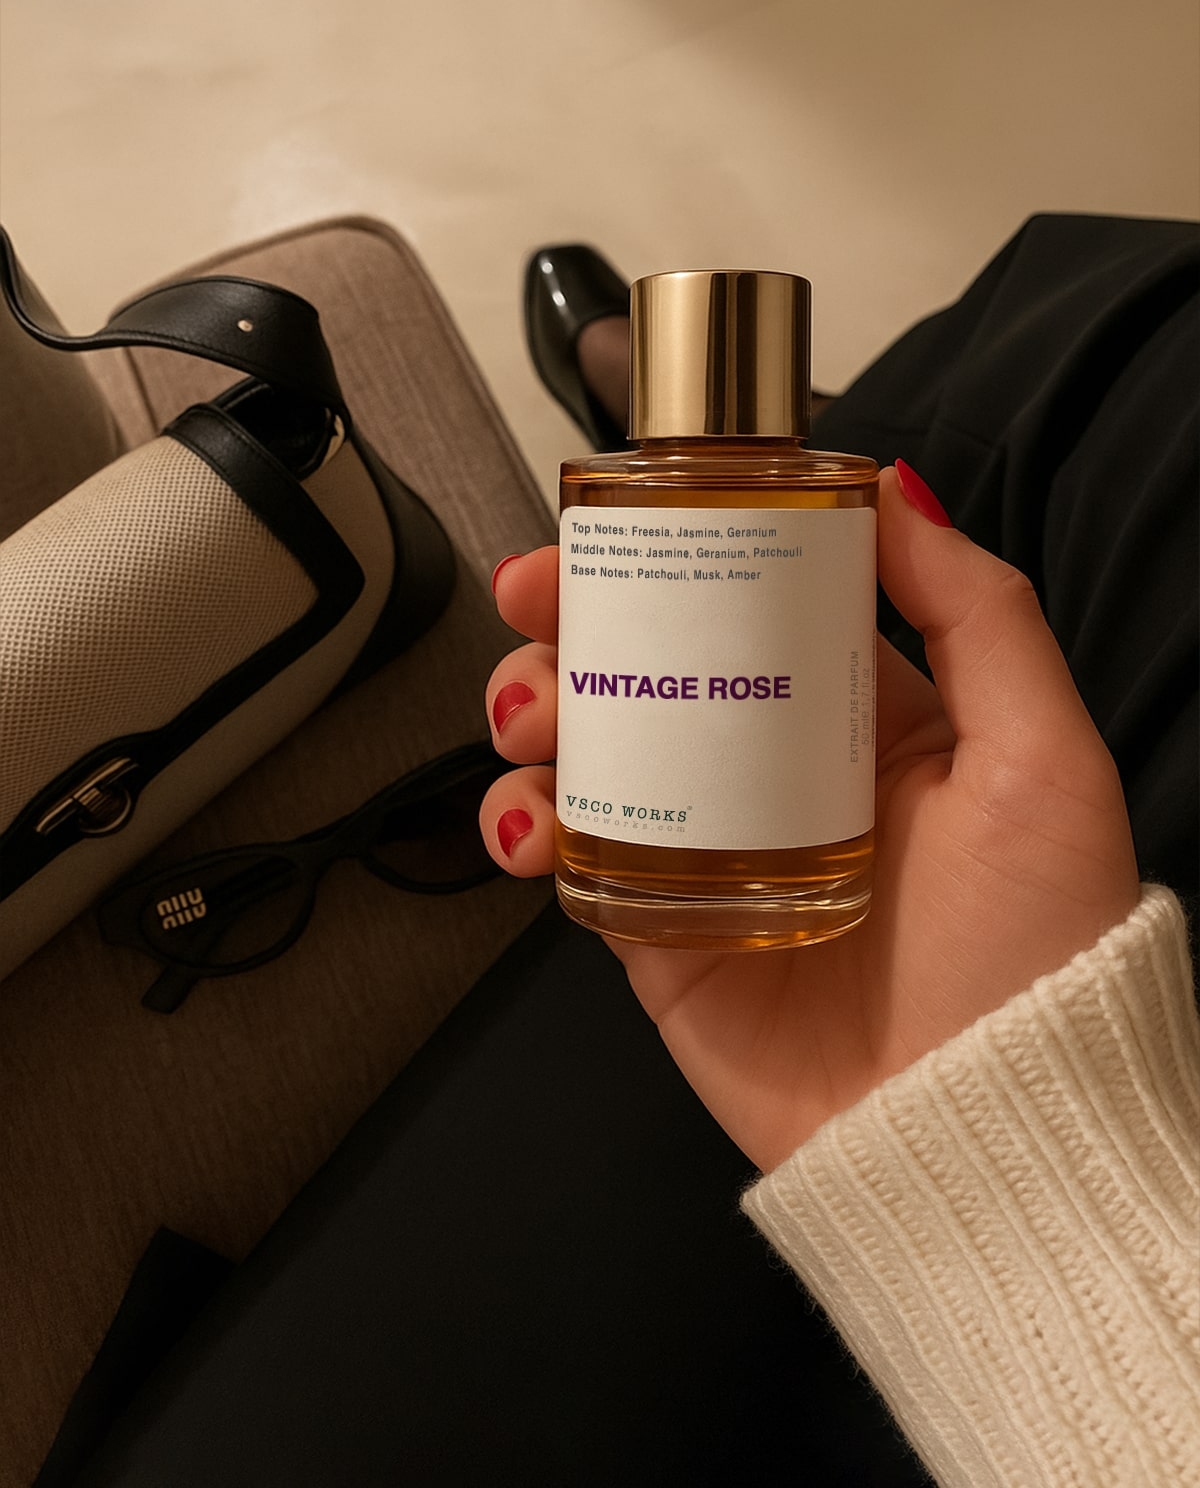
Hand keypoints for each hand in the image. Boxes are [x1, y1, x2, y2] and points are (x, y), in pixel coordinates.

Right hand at [480, 466, 1139, 1172]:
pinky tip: (530, 822)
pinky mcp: (656, 929)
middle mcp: (775, 774)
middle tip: (530, 598)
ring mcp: (708, 848)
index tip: (615, 518)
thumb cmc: (1037, 952)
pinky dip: (522, 825)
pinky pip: (568, 855)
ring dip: (533, 711)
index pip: (749, 601)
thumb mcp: (1041, 760)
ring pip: (590, 745)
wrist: (981, 1136)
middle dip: (573, 618)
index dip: (675, 551)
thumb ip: (979, 615)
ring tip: (530, 720)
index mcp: (863, 720)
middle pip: (648, 661)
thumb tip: (895, 492)